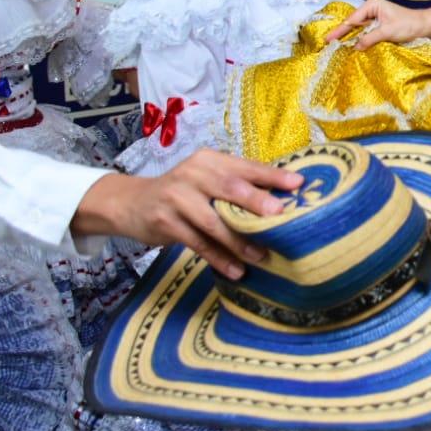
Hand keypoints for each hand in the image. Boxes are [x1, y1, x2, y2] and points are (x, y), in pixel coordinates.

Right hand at [71, 150, 303, 279]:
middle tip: (280, 215)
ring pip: (214, 222)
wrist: (132, 203)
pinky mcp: (165, 222)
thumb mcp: (205, 179)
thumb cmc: (183, 192)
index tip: (298, 184)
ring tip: (262, 256)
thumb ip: (236, 185)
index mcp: (209, 160)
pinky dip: (218, 258)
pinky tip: (236, 270)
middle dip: (257, 202)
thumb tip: (281, 200)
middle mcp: (193, 174)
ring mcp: (177, 197)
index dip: (272, 176)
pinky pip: (198, 243)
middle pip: (230, 188)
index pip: (245, 167)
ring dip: (240, 242)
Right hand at [322, 0, 430, 49]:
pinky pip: (366, 32)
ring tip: (335, 46)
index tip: (328, 39)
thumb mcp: (388, 32)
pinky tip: (352, 46)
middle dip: (342, 33)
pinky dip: (360, 39)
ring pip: (359, 28)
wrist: (426, 26)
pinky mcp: (380, 24)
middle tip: (327, 44)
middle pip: (353, 23)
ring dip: (351, 37)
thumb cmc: (409, 25)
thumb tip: (355, 47)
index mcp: (372, 4)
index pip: (352, 19)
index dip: (340, 30)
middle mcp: (372, 7)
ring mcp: (375, 15)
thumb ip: (370, 38)